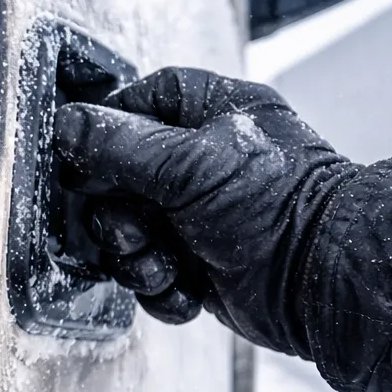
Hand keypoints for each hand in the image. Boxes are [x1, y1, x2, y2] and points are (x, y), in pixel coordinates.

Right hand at [53, 67, 356, 353]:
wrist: (325, 284)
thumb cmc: (278, 207)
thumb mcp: (189, 164)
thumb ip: (120, 144)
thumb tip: (67, 124)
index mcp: (213, 115)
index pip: (142, 102)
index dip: (108, 129)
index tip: (86, 159)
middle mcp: (205, 163)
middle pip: (120, 177)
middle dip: (117, 214)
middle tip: (134, 229)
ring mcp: (201, 216)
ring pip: (130, 231)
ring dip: (137, 257)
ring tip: (164, 265)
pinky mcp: (201, 265)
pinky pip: (152, 273)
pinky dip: (162, 287)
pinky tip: (186, 289)